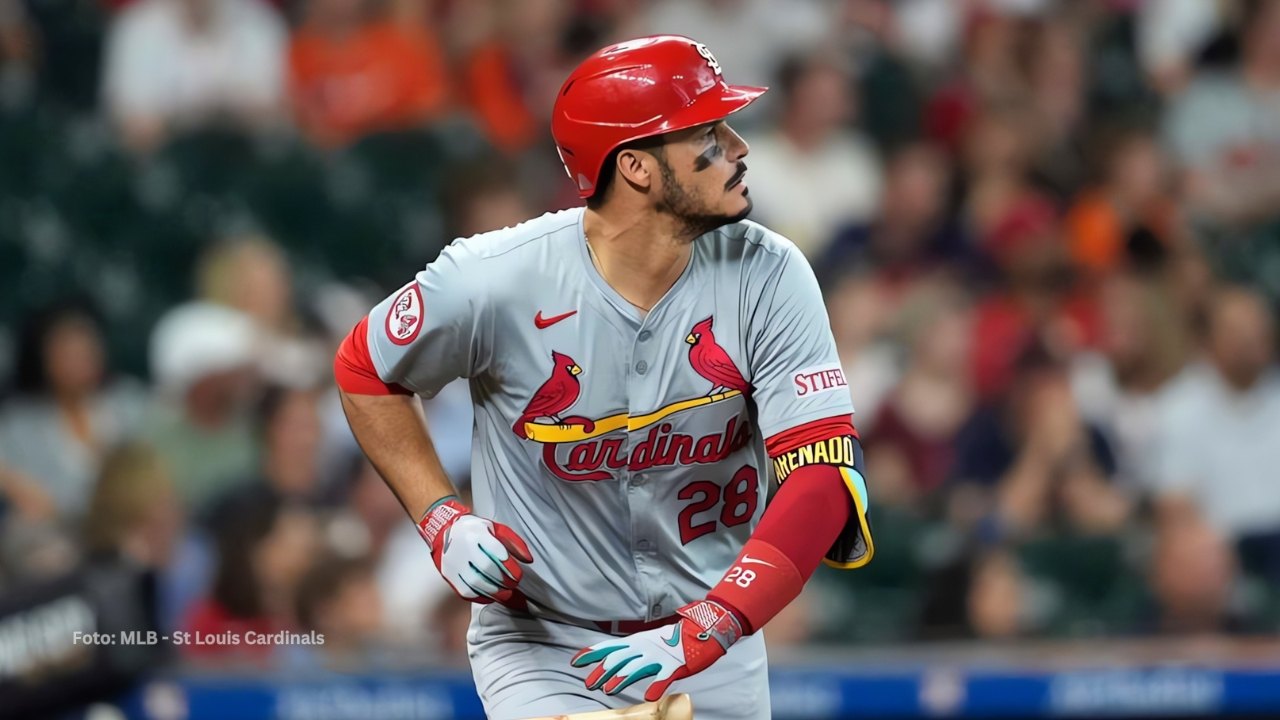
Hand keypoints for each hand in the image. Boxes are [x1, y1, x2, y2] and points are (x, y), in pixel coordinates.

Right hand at [417, 497, 533, 606]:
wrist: (444, 531)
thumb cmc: (476, 531)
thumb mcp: (496, 529)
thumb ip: (514, 543)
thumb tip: (529, 560)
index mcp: (477, 533)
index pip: (495, 550)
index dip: (509, 565)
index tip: (518, 575)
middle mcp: (464, 548)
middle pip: (486, 568)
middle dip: (504, 580)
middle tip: (513, 585)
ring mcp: (455, 563)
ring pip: (476, 582)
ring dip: (494, 592)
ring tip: (506, 594)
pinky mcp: (450, 575)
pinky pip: (466, 591)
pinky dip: (481, 597)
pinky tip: (492, 596)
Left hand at [570, 599, 741, 701]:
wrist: (703, 630)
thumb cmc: (673, 640)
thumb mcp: (647, 642)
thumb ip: (630, 651)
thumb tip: (610, 661)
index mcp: (637, 641)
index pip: (610, 646)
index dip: (592, 654)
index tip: (575, 662)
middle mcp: (645, 647)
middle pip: (619, 659)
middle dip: (602, 671)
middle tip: (589, 684)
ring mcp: (660, 656)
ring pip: (637, 667)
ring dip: (621, 678)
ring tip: (609, 689)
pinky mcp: (676, 665)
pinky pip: (664, 677)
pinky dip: (656, 686)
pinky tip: (648, 697)